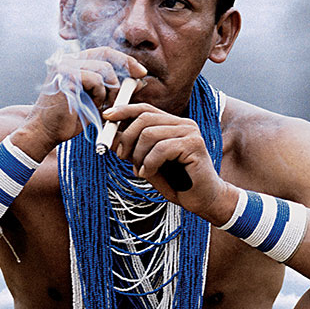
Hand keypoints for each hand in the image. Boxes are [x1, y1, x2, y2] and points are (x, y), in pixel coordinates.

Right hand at [17, 47, 146, 149]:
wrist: (45, 132)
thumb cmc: (70, 120)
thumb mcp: (98, 102)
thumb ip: (116, 89)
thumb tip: (140, 81)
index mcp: (75, 62)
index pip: (105, 52)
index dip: (125, 60)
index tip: (141, 72)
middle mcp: (68, 59)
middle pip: (106, 54)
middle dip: (125, 69)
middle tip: (134, 85)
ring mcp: (64, 65)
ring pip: (103, 69)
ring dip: (110, 90)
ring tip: (103, 105)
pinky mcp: (64, 75)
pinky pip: (94, 79)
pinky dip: (99, 94)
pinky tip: (92, 105)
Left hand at [101, 101, 235, 216]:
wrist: (203, 200)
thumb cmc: (177, 183)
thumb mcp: (148, 163)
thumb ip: (134, 149)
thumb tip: (111, 137)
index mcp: (172, 124)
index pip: (145, 109)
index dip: (124, 111)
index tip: (106, 117)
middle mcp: (183, 124)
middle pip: (144, 118)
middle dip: (126, 137)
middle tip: (121, 156)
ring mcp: (190, 133)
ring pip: (150, 134)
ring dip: (138, 155)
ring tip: (141, 170)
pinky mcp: (194, 145)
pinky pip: (161, 149)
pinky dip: (149, 163)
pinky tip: (149, 173)